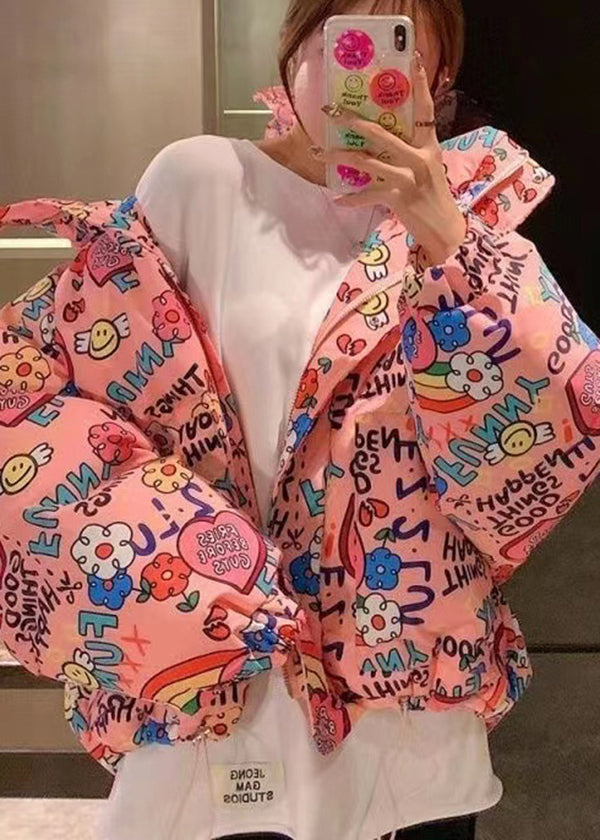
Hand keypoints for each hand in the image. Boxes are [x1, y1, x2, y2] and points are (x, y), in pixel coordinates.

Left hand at [314, 52, 466, 265]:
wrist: (446, 230)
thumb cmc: (433, 197)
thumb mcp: (429, 167)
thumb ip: (412, 150)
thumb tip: (383, 138)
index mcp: (429, 145)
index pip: (425, 108)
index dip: (420, 84)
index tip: (414, 59)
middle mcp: (418, 157)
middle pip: (380, 132)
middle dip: (352, 120)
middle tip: (330, 110)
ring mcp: (408, 178)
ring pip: (366, 162)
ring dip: (339, 157)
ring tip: (319, 154)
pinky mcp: (398, 198)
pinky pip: (368, 195)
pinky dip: (351, 199)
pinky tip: (337, 199)